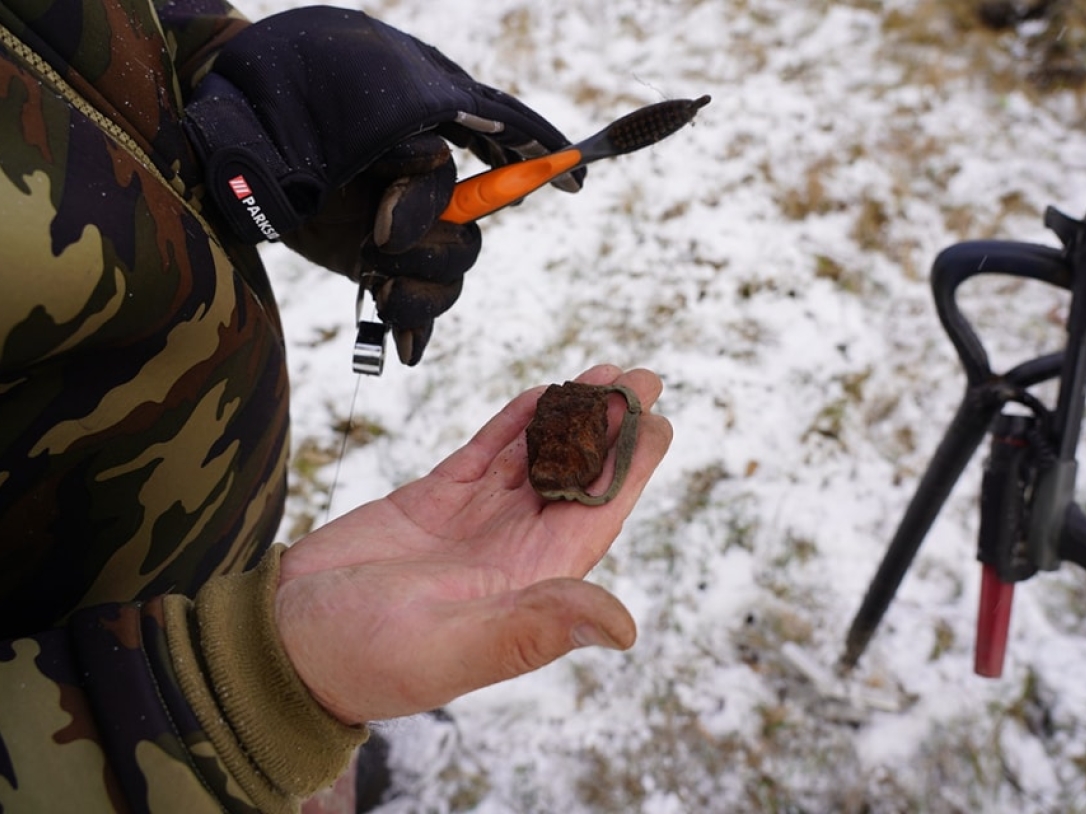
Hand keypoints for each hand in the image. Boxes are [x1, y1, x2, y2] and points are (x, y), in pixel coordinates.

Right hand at [275, 365, 671, 724]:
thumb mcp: (452, 646)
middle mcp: (509, 551)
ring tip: (603, 373)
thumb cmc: (361, 659)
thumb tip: (624, 628)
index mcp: (527, 584)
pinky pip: (483, 454)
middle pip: (574, 479)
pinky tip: (538, 394)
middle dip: (609, 429)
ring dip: (569, 419)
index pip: (594, 517)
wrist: (281, 644)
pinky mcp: (431, 502)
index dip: (629, 470)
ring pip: (533, 460)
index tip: (657, 423)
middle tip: (642, 376)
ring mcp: (471, 523)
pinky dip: (511, 424)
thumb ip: (533, 628)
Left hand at [280, 133, 479, 364]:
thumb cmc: (293, 156)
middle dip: (423, 261)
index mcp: (418, 166)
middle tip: (372, 257)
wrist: (251, 191)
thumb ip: (389, 148)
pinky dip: (415, 332)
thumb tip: (436, 156)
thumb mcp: (336, 145)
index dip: (422, 215)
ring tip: (383, 300)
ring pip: (447, 285)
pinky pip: (418, 314)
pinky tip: (406, 349)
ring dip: (421, 300)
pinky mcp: (386, 280)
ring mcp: (407, 250)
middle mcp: (424, 210)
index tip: (380, 232)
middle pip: (461, 247)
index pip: (449, 194)